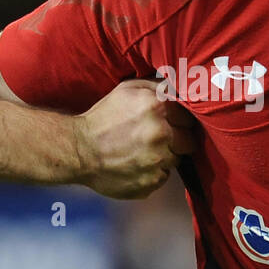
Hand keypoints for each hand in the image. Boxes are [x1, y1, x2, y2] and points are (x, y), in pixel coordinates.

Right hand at [72, 80, 197, 199]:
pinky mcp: (151, 182)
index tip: (172, 123)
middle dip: (177, 140)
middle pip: (189, 141)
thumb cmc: (103, 117)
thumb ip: (157, 85)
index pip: (189, 117)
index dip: (181, 121)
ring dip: (166, 157)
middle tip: (159, 139)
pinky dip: (154, 173)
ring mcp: (157, 161)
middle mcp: (161, 134)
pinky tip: (137, 165)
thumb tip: (180, 87)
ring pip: (177, 160)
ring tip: (145, 152)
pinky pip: (163, 177)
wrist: (79, 150)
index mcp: (157, 107)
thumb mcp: (127, 89)